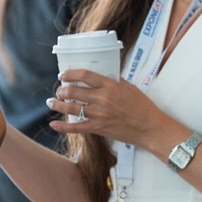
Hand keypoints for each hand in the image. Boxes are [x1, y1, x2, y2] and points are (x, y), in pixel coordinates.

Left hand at [50, 67, 178, 150]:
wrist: (150, 128)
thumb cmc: (143, 107)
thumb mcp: (130, 88)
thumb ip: (115, 81)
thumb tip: (102, 77)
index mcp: (110, 86)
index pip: (84, 75)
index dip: (70, 74)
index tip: (63, 75)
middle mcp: (102, 99)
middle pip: (73, 91)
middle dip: (62, 90)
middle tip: (59, 91)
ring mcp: (99, 114)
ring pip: (70, 107)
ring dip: (58, 104)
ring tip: (52, 102)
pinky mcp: (98, 128)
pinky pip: (75, 127)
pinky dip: (62, 126)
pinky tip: (54, 124)